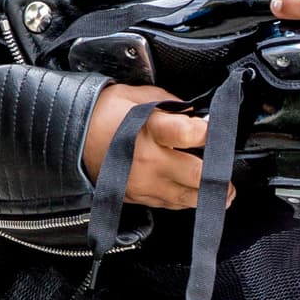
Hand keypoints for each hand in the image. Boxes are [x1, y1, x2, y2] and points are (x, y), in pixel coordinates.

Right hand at [81, 81, 234, 209]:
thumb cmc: (103, 114)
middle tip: (229, 176)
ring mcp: (143, 183)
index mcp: (150, 129)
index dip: (210, 132)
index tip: (215, 129)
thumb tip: (194, 113)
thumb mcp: (137, 95)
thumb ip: (170, 102)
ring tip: (221, 192)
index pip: (191, 134)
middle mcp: (149, 160)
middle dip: (219, 176)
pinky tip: (193, 194)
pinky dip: (184, 200)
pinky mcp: (137, 197)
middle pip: (196, 175)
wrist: (70, 137)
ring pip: (187, 198)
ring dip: (207, 195)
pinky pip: (169, 205)